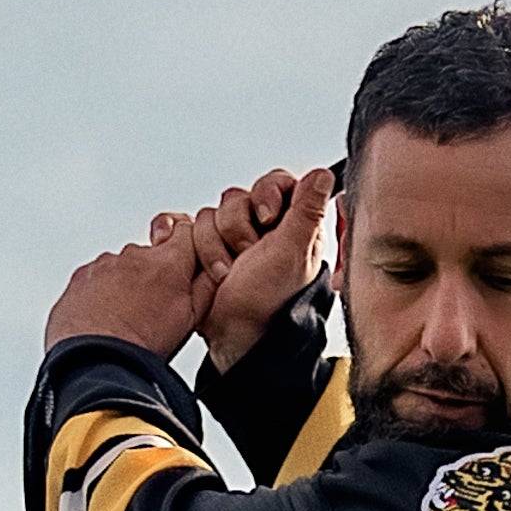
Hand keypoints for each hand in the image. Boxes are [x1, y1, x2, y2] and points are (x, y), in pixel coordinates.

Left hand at [44, 218, 226, 358]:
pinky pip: (98, 278)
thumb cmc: (142, 345)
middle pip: (153, 254)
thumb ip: (207, 286)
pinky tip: (108, 318)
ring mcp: (105, 264)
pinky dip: (103, 294)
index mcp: (167, 263)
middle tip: (155, 308)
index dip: (189, 247)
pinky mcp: (82, 277)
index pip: (187, 231)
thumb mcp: (192, 319)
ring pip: (124, 268)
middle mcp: (134, 256)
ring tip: (129, 319)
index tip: (186, 265)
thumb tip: (216, 267)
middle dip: (156, 274)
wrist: (95, 361)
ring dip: (128, 285)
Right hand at [189, 166, 328, 353]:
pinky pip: (187, 227)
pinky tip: (205, 266)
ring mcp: (230, 240)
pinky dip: (192, 246)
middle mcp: (260, 229)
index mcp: (290, 225)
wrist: (235, 336)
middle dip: (237, 228)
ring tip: (228, 272)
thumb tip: (322, 175)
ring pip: (210, 215)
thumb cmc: (269, 302)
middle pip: (237, 197)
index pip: (276, 182)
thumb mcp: (292, 252)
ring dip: (215, 246)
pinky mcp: (204, 250)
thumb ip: (307, 210)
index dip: (266, 194)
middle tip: (247, 255)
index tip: (266, 217)